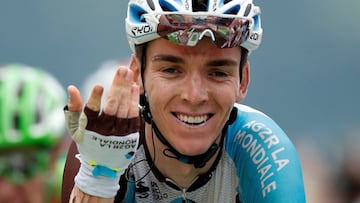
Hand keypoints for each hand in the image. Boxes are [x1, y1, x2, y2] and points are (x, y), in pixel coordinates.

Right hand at [63, 66, 140, 197]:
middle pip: (112, 106)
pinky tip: (134, 88)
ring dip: (127, 90)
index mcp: (89, 127)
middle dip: (117, 86)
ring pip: (124, 109)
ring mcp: (120, 133)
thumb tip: (71, 88)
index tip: (99, 85)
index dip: (95, 98)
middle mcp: (105, 130)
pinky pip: (134, 115)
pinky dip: (134, 101)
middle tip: (121, 69)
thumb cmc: (88, 141)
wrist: (103, 166)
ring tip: (128, 74)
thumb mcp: (76, 128)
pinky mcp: (131, 134)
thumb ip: (73, 107)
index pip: (91, 111)